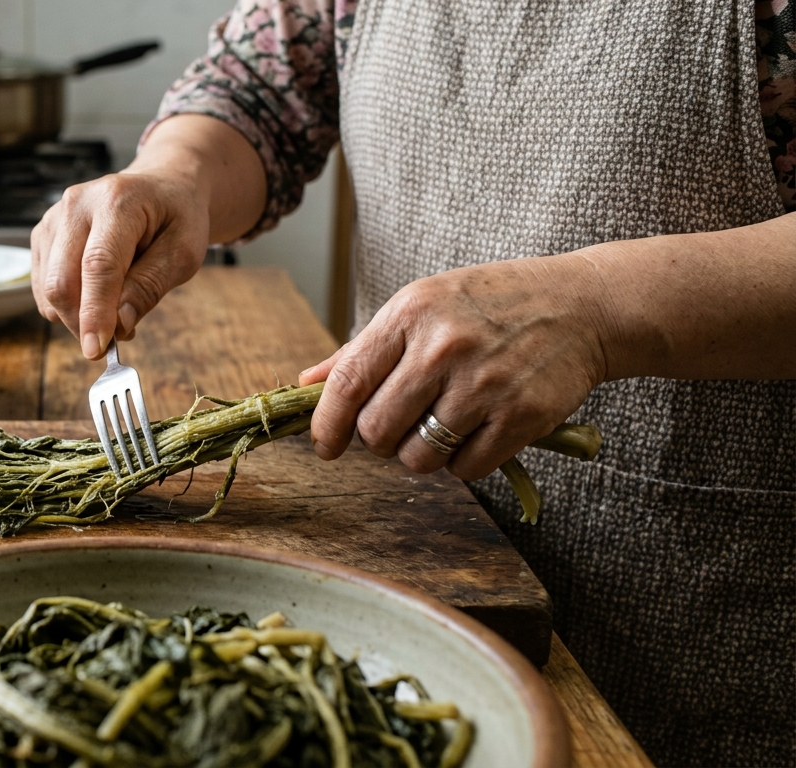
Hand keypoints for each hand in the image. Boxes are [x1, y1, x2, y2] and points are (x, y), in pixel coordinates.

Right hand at [31, 168, 209, 358]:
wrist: (162, 187)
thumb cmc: (176, 217)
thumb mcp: (184, 252)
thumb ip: (150, 285)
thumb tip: (119, 323)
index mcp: (118, 200)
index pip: (98, 265)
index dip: (95, 312)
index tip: (97, 349)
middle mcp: (78, 204)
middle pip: (62, 281)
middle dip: (83, 323)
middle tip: (116, 339)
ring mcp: (55, 218)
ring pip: (48, 288)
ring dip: (77, 316)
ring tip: (114, 310)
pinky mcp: (44, 235)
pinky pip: (42, 286)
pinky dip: (67, 305)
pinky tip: (95, 297)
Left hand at [298, 254, 610, 479]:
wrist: (582, 305)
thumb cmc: (489, 305)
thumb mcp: (422, 306)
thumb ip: (364, 349)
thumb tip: (306, 384)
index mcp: (410, 314)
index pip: (347, 383)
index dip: (326, 425)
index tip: (324, 445)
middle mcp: (444, 347)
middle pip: (377, 431)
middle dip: (379, 441)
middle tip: (400, 426)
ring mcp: (485, 384)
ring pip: (418, 458)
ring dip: (421, 455)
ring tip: (441, 426)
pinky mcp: (522, 416)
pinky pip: (465, 469)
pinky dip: (463, 462)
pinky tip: (477, 432)